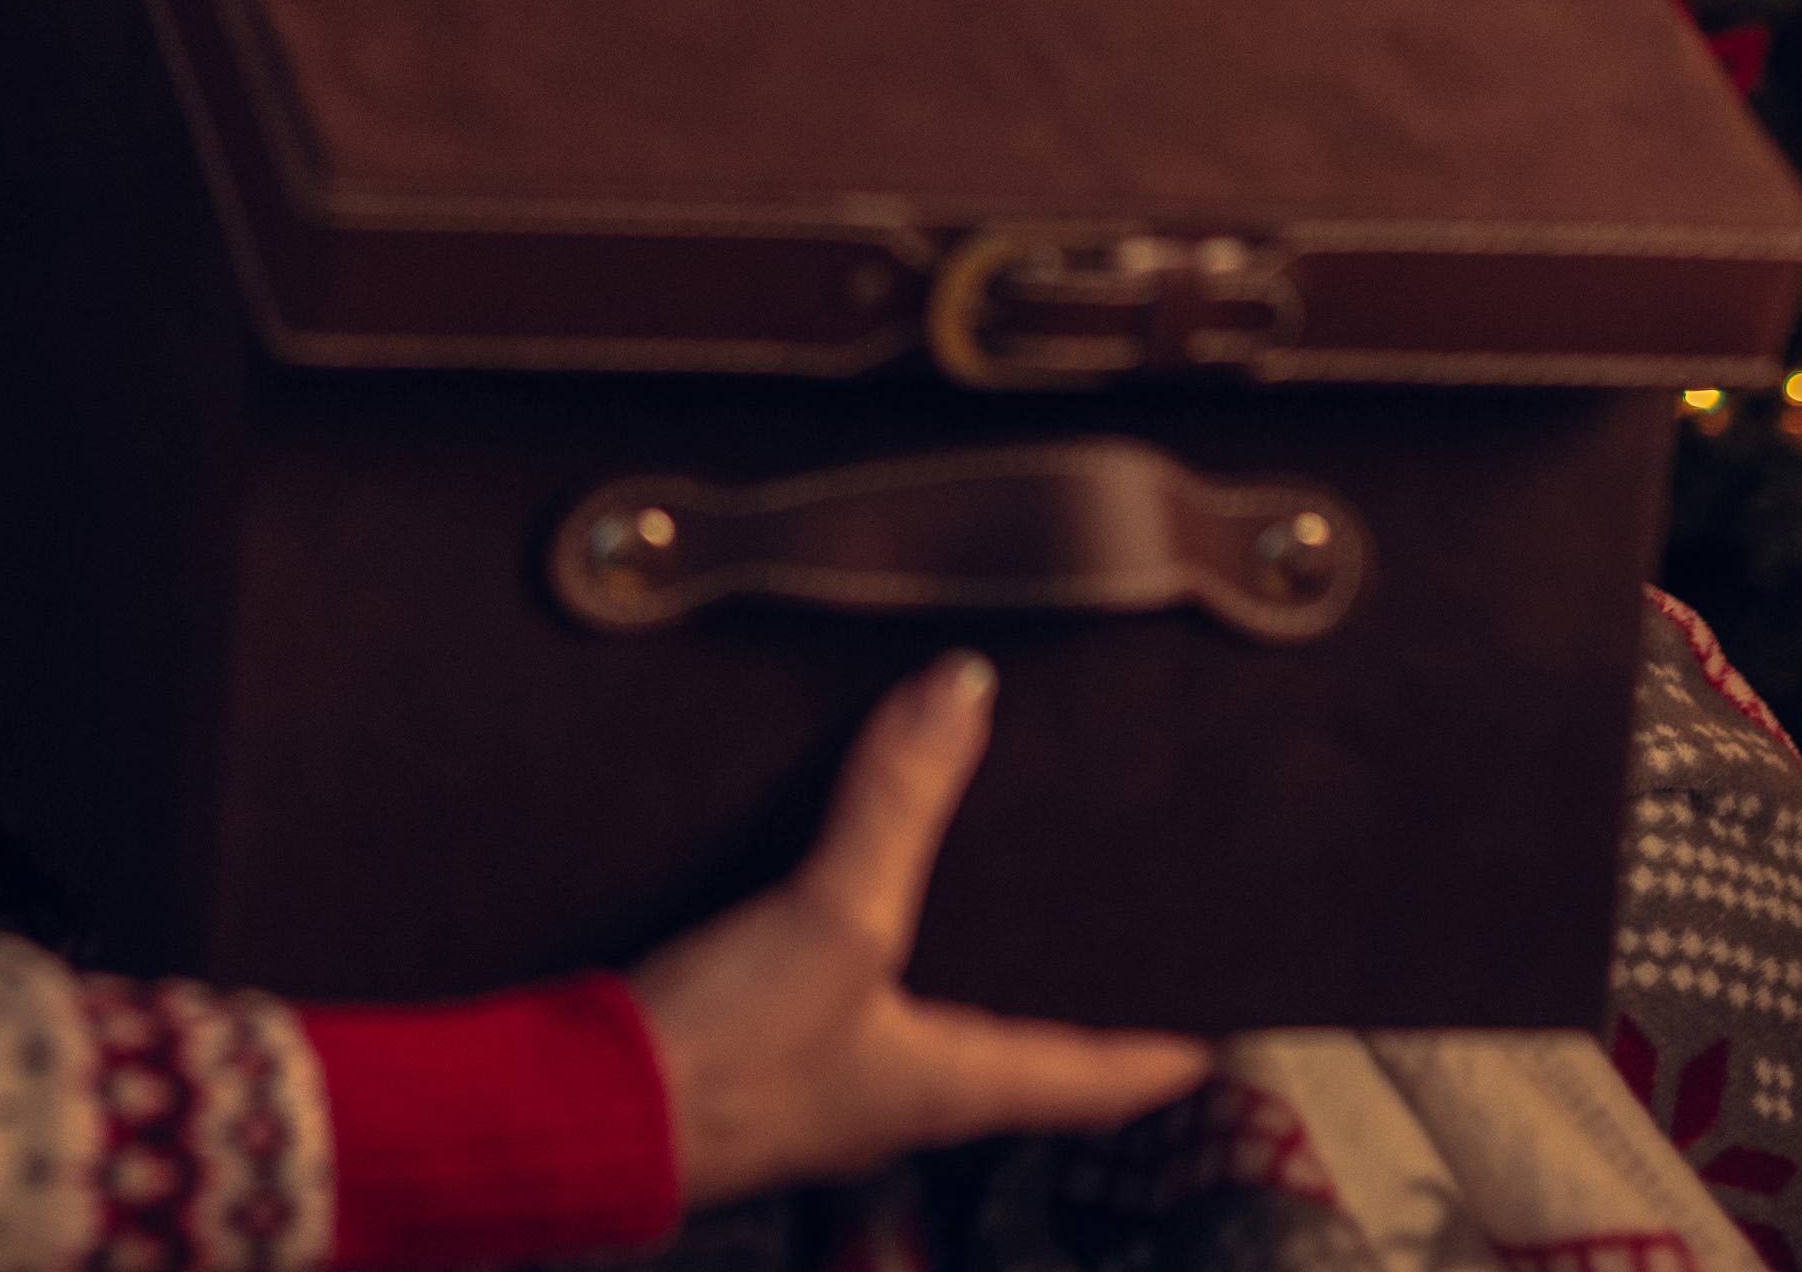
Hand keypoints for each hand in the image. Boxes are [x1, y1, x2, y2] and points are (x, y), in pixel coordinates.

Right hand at [627, 655, 1209, 1200]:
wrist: (583, 1112)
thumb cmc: (730, 1057)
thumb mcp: (834, 919)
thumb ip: (897, 803)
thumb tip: (965, 689)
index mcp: (951, 1084)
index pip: (1090, 1078)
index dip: (1157, 1055)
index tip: (1218, 1033)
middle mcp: (900, 1095)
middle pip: (1013, 1052)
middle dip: (1059, 1001)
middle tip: (1108, 942)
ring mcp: (823, 1083)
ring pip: (926, 1024)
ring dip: (962, 972)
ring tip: (988, 900)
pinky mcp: (752, 1056)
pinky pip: (839, 1001)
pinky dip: (865, 953)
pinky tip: (838, 900)